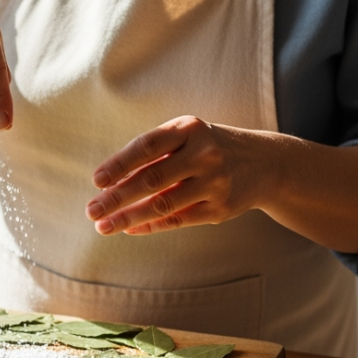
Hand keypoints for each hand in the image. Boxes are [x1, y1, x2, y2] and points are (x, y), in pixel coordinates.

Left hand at [85, 116, 270, 235]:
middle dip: (117, 197)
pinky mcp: (221, 209)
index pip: (147, 146)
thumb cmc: (209, 147)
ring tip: (103, 226)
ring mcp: (215, 183)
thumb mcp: (187, 136)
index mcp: (189, 129)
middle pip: (152, 178)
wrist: (266, 163)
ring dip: (128, 217)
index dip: (120, 163)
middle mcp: (204, 154)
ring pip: (163, 204)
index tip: (97, 181)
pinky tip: (129, 229)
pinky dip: (151, 226)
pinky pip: (179, 220)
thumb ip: (154, 153)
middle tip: (91, 210)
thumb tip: (108, 183)